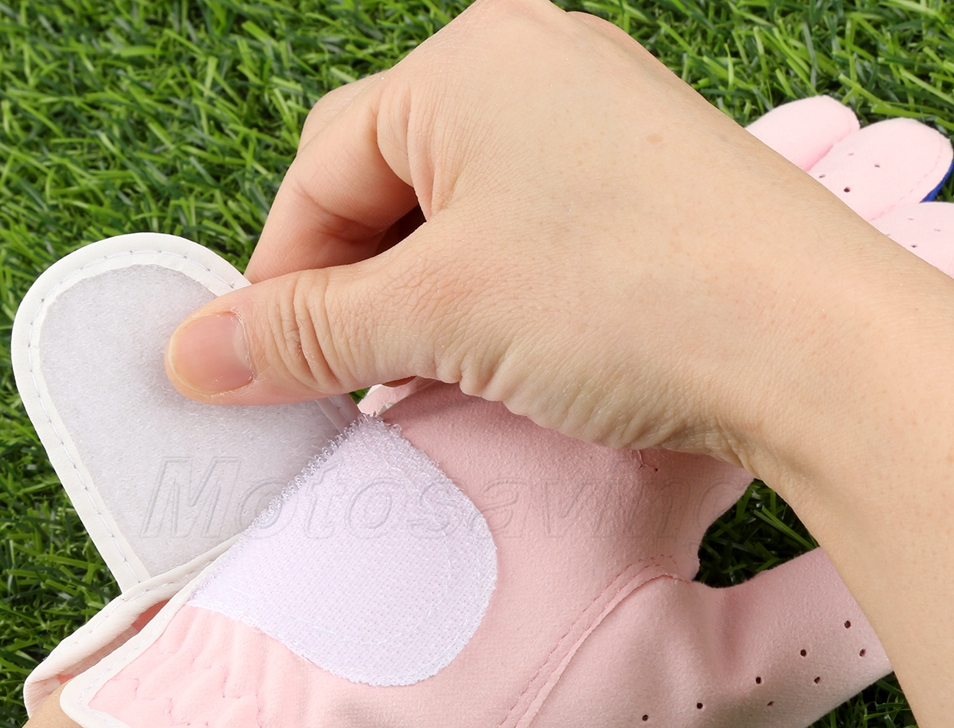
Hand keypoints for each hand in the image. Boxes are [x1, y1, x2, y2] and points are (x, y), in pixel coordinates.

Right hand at [165, 0, 953, 727]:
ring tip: (414, 378)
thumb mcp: (436, 314)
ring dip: (416, 303)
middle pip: (387, 190)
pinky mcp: (641, 190)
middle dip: (350, 292)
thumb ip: (305, 332)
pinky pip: (524, 237)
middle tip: (334, 383)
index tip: (258, 361)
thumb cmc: (626, 298)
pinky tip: (491, 356)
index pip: (322, 170)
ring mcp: (596, 128)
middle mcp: (535, 72)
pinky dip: (486, 299)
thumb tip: (195, 357)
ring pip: (458, 220)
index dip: (279, 273)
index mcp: (468, 64)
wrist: (812, 346)